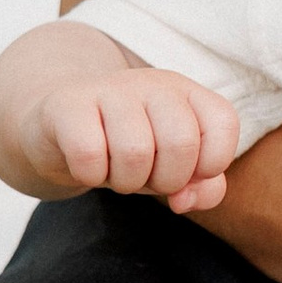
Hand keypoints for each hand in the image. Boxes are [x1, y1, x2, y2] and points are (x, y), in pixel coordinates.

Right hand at [31, 65, 239, 212]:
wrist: (58, 126)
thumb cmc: (126, 148)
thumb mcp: (171, 167)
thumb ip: (202, 187)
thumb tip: (185, 200)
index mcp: (186, 93)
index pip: (223, 123)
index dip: (210, 164)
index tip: (186, 173)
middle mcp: (152, 83)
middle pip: (181, 144)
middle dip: (166, 180)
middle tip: (145, 177)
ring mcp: (109, 88)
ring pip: (135, 152)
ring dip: (125, 182)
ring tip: (115, 172)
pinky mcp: (67, 104)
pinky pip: (89, 154)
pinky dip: (89, 176)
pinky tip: (86, 166)